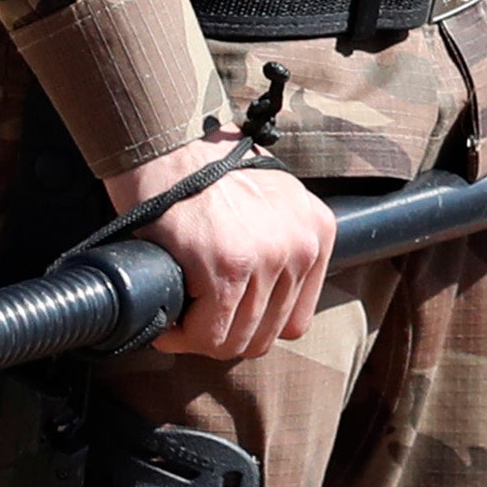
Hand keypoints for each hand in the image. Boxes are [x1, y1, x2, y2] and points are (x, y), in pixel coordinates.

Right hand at [104, 135, 335, 362]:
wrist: (168, 146)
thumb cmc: (208, 175)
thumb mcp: (271, 202)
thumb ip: (282, 244)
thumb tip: (265, 305)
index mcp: (318, 231)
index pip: (295, 318)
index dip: (254, 324)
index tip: (224, 317)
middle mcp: (301, 245)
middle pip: (266, 333)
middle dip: (226, 336)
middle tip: (194, 322)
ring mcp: (267, 257)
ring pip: (238, 340)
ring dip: (202, 338)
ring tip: (180, 321)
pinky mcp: (227, 266)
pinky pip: (208, 333)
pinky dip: (182, 336)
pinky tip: (169, 323)